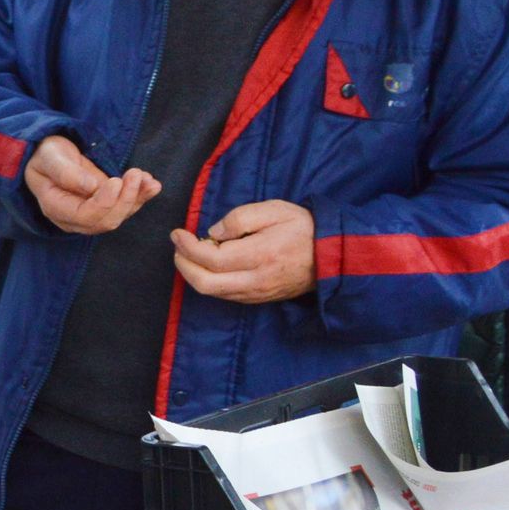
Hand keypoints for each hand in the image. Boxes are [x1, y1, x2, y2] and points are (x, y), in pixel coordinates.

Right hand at [24, 135, 160, 234]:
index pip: (85, 216)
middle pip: (105, 221)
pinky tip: (152, 184)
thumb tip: (91, 187)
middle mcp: (74, 218)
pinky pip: (125, 207)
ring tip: (149, 180)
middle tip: (135, 174)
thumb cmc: (47, 154)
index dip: (104, 202)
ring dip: (137, 198)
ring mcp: (92, 213)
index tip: (116, 181)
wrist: (50, 154)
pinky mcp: (105, 205)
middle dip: (125, 200)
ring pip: (119, 215)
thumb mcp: (50, 157)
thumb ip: (65, 172)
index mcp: (56, 208)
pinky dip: (141, 196)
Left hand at [170, 200, 315, 303]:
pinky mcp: (257, 299)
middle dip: (183, 265)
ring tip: (189, 253)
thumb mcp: (274, 210)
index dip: (188, 247)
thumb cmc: (303, 228)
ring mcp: (256, 293)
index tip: (177, 233)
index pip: (211, 259)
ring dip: (193, 274)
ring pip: (212, 292)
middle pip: (205, 283)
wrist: (331, 255)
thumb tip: (213, 233)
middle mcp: (255, 280)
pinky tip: (208, 264)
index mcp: (260, 255)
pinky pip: (224, 295)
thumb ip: (240, 219)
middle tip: (178, 246)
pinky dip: (208, 281)